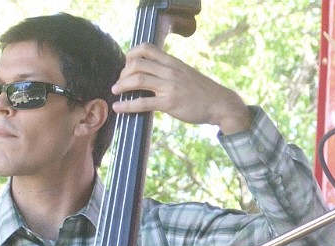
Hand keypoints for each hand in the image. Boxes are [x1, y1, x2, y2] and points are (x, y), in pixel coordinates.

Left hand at [112, 43, 251, 134]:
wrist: (219, 103)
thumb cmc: (201, 91)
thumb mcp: (185, 73)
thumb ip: (169, 71)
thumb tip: (152, 74)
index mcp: (172, 62)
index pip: (146, 48)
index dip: (130, 54)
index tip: (126, 65)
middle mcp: (169, 70)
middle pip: (138, 63)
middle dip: (123, 72)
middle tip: (120, 83)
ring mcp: (169, 86)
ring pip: (138, 79)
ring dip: (122, 85)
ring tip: (115, 91)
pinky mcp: (169, 103)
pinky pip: (143, 102)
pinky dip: (127, 105)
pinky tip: (119, 108)